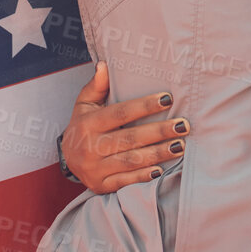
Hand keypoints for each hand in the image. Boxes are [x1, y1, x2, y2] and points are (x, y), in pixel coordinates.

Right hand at [60, 63, 186, 193]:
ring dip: (157, 154)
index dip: (144, 106)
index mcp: (88, 124)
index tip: (168, 99)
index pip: (120, 113)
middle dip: (159, 132)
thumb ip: (96, 87)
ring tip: (180, 146)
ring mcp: (95, 168)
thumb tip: (104, 65)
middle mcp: (90, 146)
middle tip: (183, 125)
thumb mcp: (84, 105)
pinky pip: (125, 181)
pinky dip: (143, 176)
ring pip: (130, 160)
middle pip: (129, 138)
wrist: (67, 160)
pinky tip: (162, 170)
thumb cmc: (83, 126)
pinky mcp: (100, 186)